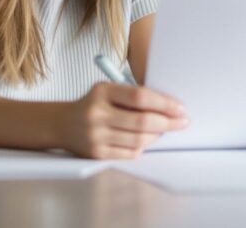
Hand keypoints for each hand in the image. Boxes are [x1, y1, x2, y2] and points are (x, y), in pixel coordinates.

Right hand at [62, 82, 188, 158]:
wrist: (63, 124)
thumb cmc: (94, 104)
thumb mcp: (108, 91)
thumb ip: (133, 96)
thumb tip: (169, 107)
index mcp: (102, 92)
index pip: (141, 97)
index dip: (165, 104)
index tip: (180, 108)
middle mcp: (97, 114)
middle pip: (142, 121)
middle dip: (168, 123)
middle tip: (182, 122)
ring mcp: (96, 135)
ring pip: (139, 140)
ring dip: (157, 136)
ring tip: (164, 131)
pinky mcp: (97, 153)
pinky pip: (130, 153)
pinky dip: (142, 147)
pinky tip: (146, 141)